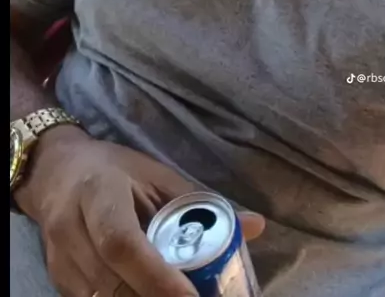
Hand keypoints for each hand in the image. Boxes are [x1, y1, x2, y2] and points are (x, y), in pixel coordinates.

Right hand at [15, 126, 264, 296]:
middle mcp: (70, 227)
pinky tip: (151, 295)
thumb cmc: (115, 171)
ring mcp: (59, 259)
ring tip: (181, 296)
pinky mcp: (57, 281)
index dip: (157, 278)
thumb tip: (257, 226)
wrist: (55, 172)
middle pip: (111, 284)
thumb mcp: (157, 176)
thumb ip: (201, 204)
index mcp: (99, 192)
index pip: (123, 243)